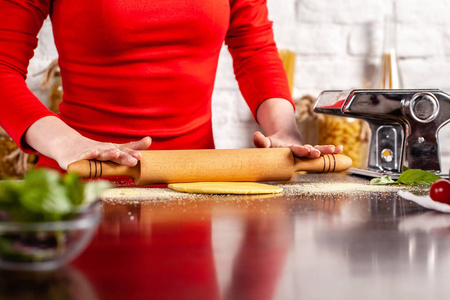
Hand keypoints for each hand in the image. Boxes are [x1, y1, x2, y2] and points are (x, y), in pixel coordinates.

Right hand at [24, 116, 151, 169]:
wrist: (66, 145)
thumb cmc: (95, 150)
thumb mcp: (114, 149)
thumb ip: (132, 147)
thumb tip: (150, 139)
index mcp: (112, 151)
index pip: (124, 151)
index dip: (132, 153)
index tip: (141, 155)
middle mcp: (102, 151)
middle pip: (115, 154)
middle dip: (124, 157)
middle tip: (134, 159)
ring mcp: (89, 154)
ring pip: (100, 155)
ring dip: (108, 154)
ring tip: (115, 154)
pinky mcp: (76, 159)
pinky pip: (83, 157)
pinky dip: (88, 154)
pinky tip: (93, 153)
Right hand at [254, 98, 342, 157]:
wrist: (280, 147)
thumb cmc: (272, 147)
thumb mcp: (265, 143)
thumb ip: (261, 141)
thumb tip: (255, 135)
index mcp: (287, 154)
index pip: (294, 152)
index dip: (300, 151)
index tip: (306, 150)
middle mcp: (298, 155)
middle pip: (307, 154)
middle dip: (314, 152)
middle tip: (318, 153)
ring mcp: (305, 154)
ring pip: (316, 152)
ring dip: (325, 151)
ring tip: (335, 149)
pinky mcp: (310, 151)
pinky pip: (321, 149)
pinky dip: (330, 149)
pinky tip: (339, 148)